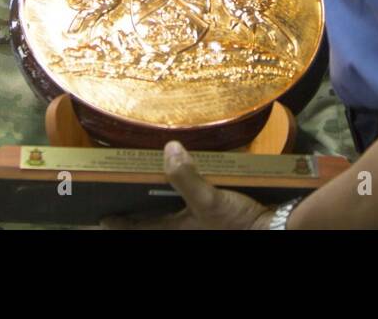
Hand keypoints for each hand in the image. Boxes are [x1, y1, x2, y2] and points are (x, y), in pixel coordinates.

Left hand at [101, 142, 274, 229]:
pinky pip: (189, 208)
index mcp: (176, 229)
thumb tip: (169, 149)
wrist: (276, 229)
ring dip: (158, 206)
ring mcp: (201, 223)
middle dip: (137, 213)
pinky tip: (185, 185)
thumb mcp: (210, 199)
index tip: (101, 218)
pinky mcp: (216, 216)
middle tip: (120, 202)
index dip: (119, 222)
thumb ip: (186, 176)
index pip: (140, 227)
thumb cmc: (239, 223)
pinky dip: (181, 199)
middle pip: (153, 222)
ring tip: (147, 192)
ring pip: (170, 216)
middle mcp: (185, 228)